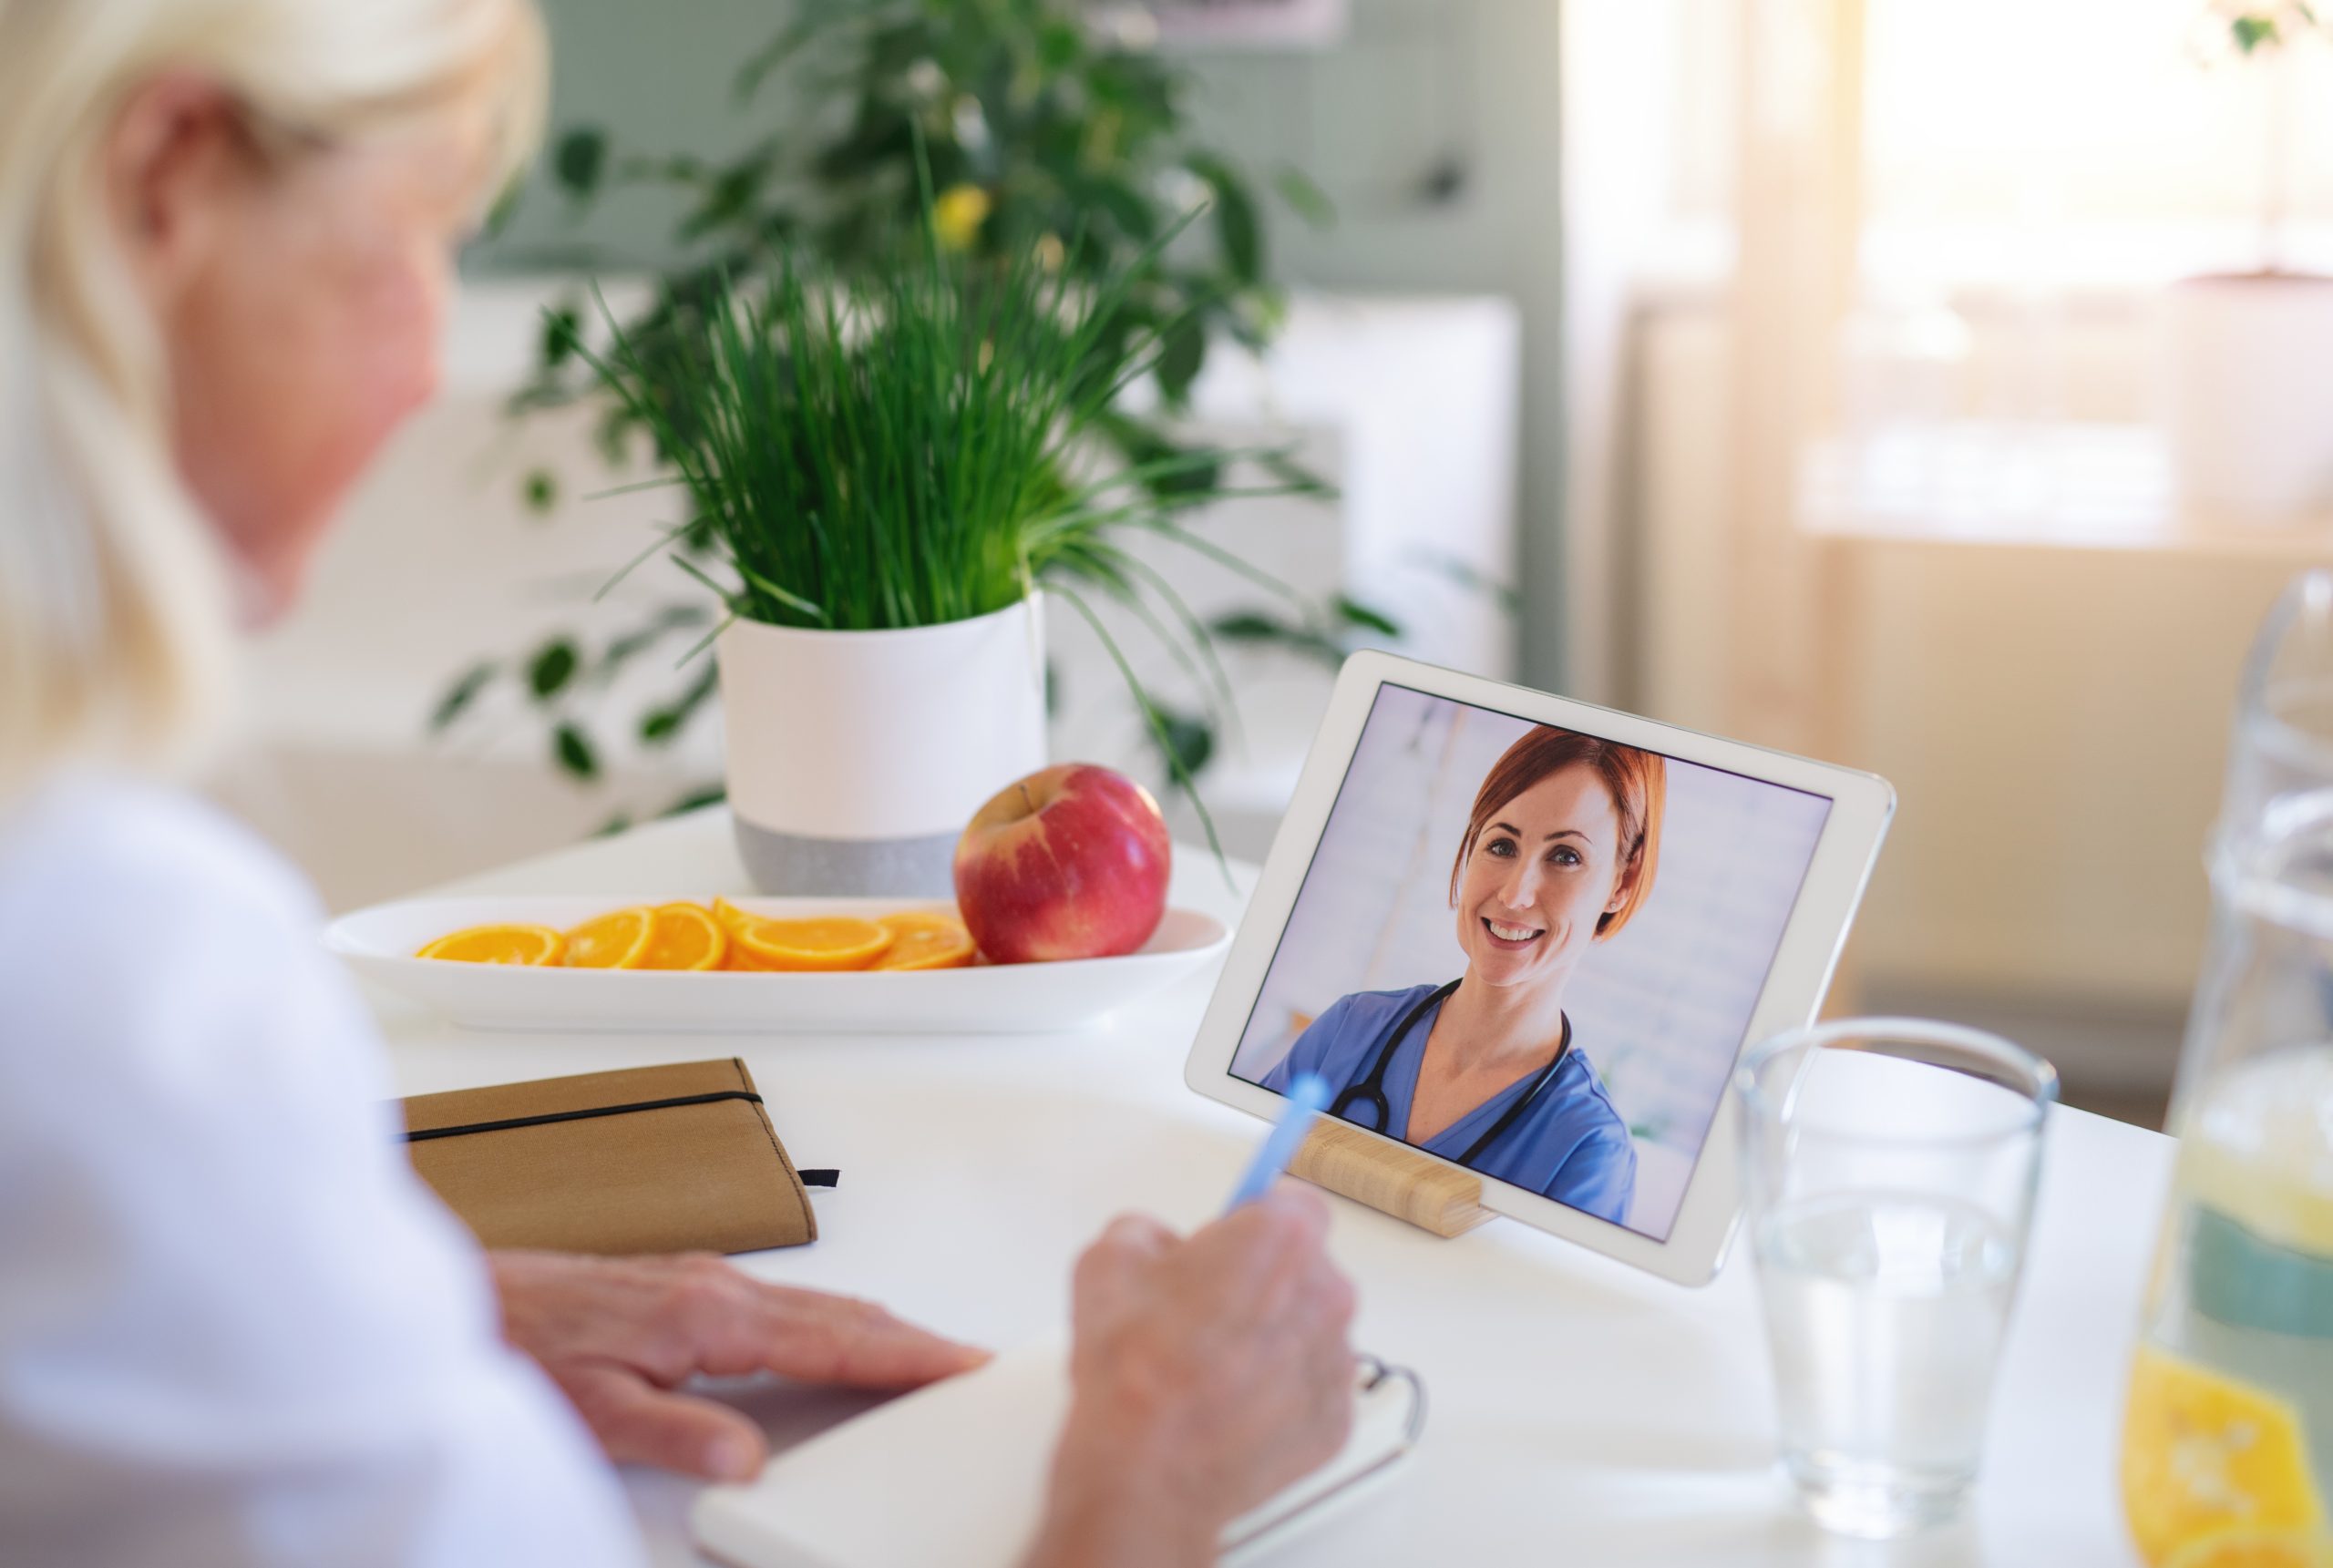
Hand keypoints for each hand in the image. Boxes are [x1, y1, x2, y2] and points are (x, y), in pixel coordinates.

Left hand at [488, 1250, 986, 1481]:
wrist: (483, 1300)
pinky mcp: (696, 1286)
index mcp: (713, 1317)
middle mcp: (721, 1289)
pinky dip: (838, 1320)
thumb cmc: (530, 1347)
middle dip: (913, 1339)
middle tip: (968, 1364)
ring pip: (819, 1305)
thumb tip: (746, 1461)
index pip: (835, 1337)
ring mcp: (712, 1282)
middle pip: (843, 1314)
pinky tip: (842, 1336)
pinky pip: (792, 1302)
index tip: (959, 1363)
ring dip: (879, 1328)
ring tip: (925, 1355)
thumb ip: (678, 1433)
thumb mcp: (597, 1411)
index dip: (905, 1354)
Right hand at [1024, 1187, 1357, 1567]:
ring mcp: (1335, 1363)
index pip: (1290, 1204)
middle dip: (1260, 1283)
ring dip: (1270, 1339)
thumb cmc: (1134, 1376)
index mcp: (1281, 1241)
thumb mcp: (1107, 1262)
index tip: (1231, 1238)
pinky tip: (1229, 1405)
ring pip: (1308, 1330)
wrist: (1146, 1476)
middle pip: (1302, 1269)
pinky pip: (1310, 1388)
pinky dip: (1278, 1394)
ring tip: (1210, 1369)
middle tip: (1204, 1312)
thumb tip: (1157, 1245)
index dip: (1252, 1221)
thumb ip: (1144, 1231)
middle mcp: (1325, 1296)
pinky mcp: (1335, 1420)